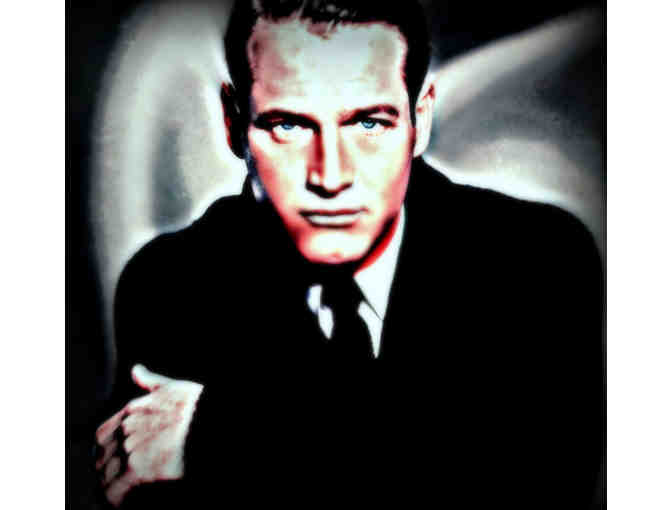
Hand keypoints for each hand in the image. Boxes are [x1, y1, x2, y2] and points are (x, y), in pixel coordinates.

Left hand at [95, 365, 203, 506]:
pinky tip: (126, 503)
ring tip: (126, 496)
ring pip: (105, 478)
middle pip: (101, 460)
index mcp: (129, 412)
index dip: (108, 452)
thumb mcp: (172, 388)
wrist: (210, 420)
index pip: (102, 438)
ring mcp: (128, 451)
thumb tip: (136, 369)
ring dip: (112, 488)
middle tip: (124, 483)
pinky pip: (114, 492)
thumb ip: (150, 382)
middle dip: (108, 472)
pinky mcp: (136, 472)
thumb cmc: (196, 406)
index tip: (116, 462)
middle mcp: (123, 431)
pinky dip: (117, 501)